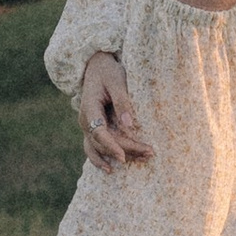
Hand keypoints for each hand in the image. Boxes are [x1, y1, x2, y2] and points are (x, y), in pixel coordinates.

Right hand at [77, 52, 149, 168]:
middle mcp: (86, 120)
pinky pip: (94, 148)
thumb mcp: (116, 81)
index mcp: (89, 108)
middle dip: (126, 150)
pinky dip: (101, 159)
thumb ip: (122, 102)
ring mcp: (88, 126)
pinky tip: (111, 170)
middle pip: (104, 142)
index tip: (123, 157)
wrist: (95, 65)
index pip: (99, 133)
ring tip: (143, 159)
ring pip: (100, 148)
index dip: (111, 146)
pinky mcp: (93, 128)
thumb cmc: (107, 70)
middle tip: (150, 152)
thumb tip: (129, 125)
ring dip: (120, 155)